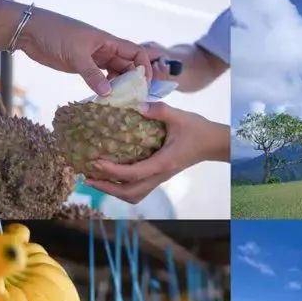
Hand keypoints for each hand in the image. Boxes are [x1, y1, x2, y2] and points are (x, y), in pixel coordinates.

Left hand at [19, 8, 151, 96]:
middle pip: (126, 66)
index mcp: (108, 41)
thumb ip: (92, 74)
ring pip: (113, 74)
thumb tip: (108, 93)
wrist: (32, 33)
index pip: (136, 52)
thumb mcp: (75, 55)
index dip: (144, 68)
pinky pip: (99, 79)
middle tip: (130, 101)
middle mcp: (104, 50)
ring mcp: (93, 59)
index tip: (143, 85)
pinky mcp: (82, 67)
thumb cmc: (56, 35)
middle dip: (131, 82)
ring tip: (116, 104)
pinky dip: (103, 89)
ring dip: (117, 87)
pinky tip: (102, 100)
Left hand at [84, 103, 229, 203]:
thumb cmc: (197, 129)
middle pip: (129, 193)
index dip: (112, 171)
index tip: (95, 163)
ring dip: (113, 191)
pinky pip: (137, 190)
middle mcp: (159, 175)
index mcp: (163, 163)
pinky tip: (110, 177)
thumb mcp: (180, 116)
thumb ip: (159, 110)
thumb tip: (137, 105)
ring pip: (133, 195)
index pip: (133, 174)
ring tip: (95, 180)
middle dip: (107, 188)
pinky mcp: (159, 177)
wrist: (214, 144)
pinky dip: (121, 188)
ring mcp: (159, 178)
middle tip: (87, 178)